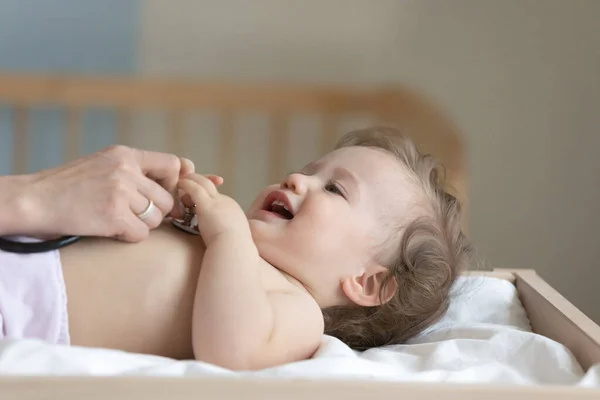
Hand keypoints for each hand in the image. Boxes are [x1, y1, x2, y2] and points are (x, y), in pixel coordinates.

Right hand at [15, 145, 218, 241]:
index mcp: (126, 154)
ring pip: (156, 218)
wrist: (34, 199)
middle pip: (167, 199)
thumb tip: (185, 171)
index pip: (173, 164)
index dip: (180, 182)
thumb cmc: (70, 186)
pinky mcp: (113, 215)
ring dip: (142, 225)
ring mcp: (120, 192)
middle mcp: (126, 169)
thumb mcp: (104, 164)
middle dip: (157, 212)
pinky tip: (109, 229)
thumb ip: (138, 170)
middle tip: (135, 214)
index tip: (179, 194)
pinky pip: (141, 234)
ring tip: (116, 219)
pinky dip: (129, 236)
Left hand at [177, 173, 248, 243]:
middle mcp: (227, 202)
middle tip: (187, 183)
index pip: (218, 199)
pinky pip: (195, 188)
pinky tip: (179, 184)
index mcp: (233, 212)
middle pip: (211, 187)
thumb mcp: (233, 240)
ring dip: (192, 181)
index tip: (194, 202)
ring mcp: (217, 202)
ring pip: (203, 183)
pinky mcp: (206, 205)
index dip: (206, 198)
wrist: (233, 250)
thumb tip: (223, 241)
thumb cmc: (232, 252)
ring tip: (181, 181)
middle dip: (199, 184)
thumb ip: (226, 236)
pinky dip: (187, 184)